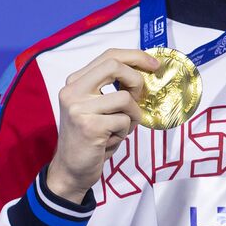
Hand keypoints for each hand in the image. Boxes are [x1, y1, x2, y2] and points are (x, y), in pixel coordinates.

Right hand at [45, 48, 158, 199]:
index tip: (154, 65)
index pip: (108, 56)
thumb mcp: (95, 107)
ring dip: (132, 116)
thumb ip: (110, 87)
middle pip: (114, 66)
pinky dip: (124, 132)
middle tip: (141, 97)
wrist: (71, 169)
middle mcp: (72, 91)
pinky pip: (124, 121)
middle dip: (136, 80)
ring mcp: (79, 108)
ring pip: (125, 98)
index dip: (135, 57)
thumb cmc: (90, 137)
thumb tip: (144, 71)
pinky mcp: (89, 126)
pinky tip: (111, 140)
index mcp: (74, 82)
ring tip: (120, 128)